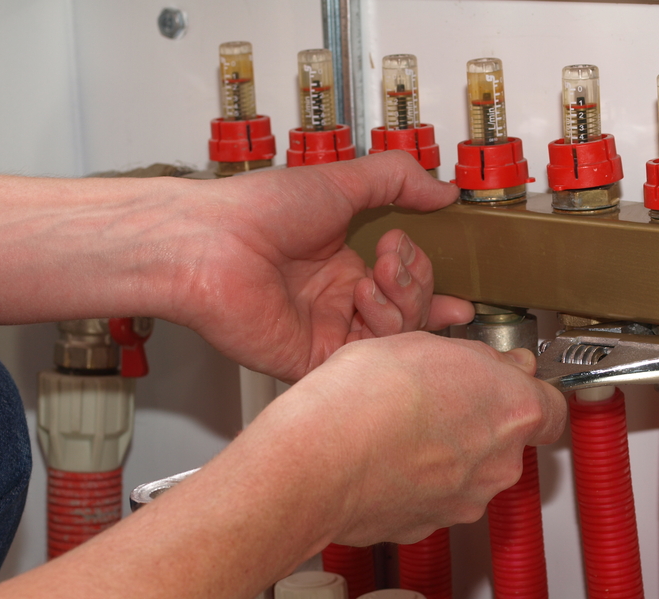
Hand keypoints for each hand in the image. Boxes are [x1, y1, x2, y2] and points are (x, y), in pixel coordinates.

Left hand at [166, 152, 474, 381]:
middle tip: (393, 253)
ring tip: (378, 273)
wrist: (213, 242)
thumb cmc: (258, 210)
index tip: (444, 259)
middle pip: (412, 309)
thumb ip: (397, 180)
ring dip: (403, 298)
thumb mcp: (340, 180)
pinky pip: (370, 359)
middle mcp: (338, 300)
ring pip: (399, 335)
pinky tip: (363, 297)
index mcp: (344, 263)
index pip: (405, 282)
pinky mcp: (317, 360)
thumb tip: (445, 189)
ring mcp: (329, 331)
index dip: (430, 278)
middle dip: (418, 279)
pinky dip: (380, 326)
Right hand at [248, 332, 566, 544]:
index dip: (528, 391)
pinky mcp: (426, 526)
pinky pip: (432, 497)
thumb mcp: (427, 343)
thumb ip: (478, 359)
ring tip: (399, 425)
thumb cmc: (364, 398)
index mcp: (513, 410)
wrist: (316, 461)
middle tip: (437, 395)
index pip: (554, 406)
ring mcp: (464, 501)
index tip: (511, 381)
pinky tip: (383, 457)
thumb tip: (495, 364)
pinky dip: (415, 481)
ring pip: (469, 472)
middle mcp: (499, 463)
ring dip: (445, 451)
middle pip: (508, 440)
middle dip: (479, 419)